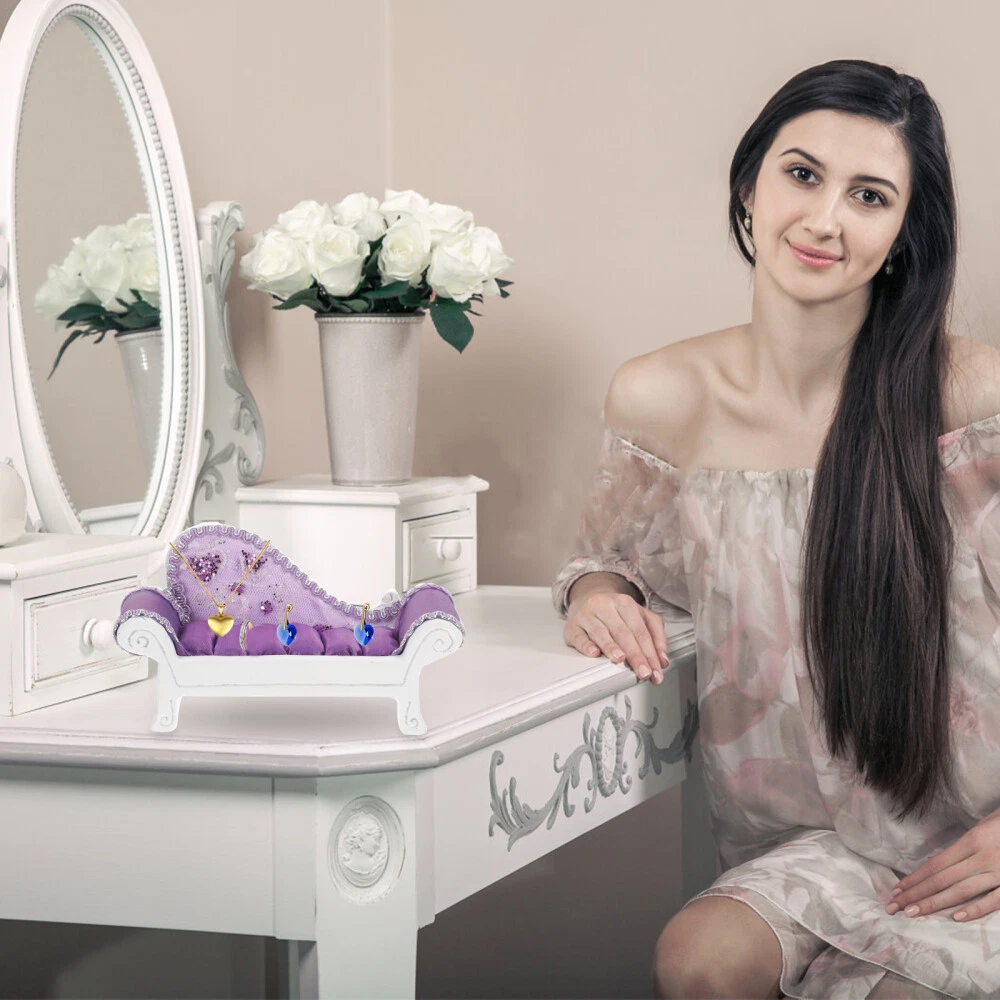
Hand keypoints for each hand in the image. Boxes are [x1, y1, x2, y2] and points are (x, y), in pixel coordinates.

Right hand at [563, 590, 669, 683]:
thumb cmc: (615, 614)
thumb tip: (662, 659)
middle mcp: (605, 606)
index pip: (641, 630)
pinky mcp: (572, 626)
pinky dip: (586, 645)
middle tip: (644, 672)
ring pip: (600, 632)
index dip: (650, 652)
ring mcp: (587, 615)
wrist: (588, 600)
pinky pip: (578, 636)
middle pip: (623, 632)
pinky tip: (594, 653)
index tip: (656, 670)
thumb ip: (655, 636)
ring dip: (611, 648)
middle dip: (636, 655)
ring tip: (621, 660)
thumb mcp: (640, 617)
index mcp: (624, 603)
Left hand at [886, 807, 999, 921]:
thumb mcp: (984, 827)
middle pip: (942, 879)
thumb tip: (938, 863)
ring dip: (935, 903)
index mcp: (972, 841)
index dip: (915, 878)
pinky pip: (995, 899)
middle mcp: (982, 857)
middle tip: (893, 906)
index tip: (897, 890)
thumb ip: (963, 846)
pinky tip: (956, 917)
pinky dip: (976, 909)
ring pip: (961, 890)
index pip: (936, 864)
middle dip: (916, 894)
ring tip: (912, 913)